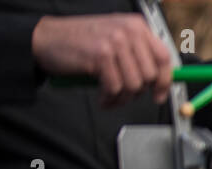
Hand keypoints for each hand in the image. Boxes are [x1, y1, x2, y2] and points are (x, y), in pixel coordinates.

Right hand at [32, 14, 172, 105]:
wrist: (47, 38)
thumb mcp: (116, 41)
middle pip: (150, 76)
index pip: (164, 57)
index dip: (164, 81)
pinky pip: (115, 89)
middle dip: (137, 91)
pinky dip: (109, 98)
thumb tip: (161, 81)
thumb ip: (138, 55)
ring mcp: (115, 42)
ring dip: (122, 97)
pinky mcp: (101, 56)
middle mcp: (128, 31)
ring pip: (134, 85)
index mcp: (136, 26)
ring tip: (110, 95)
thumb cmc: (80, 42)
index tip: (159, 95)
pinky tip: (102, 96)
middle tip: (123, 93)